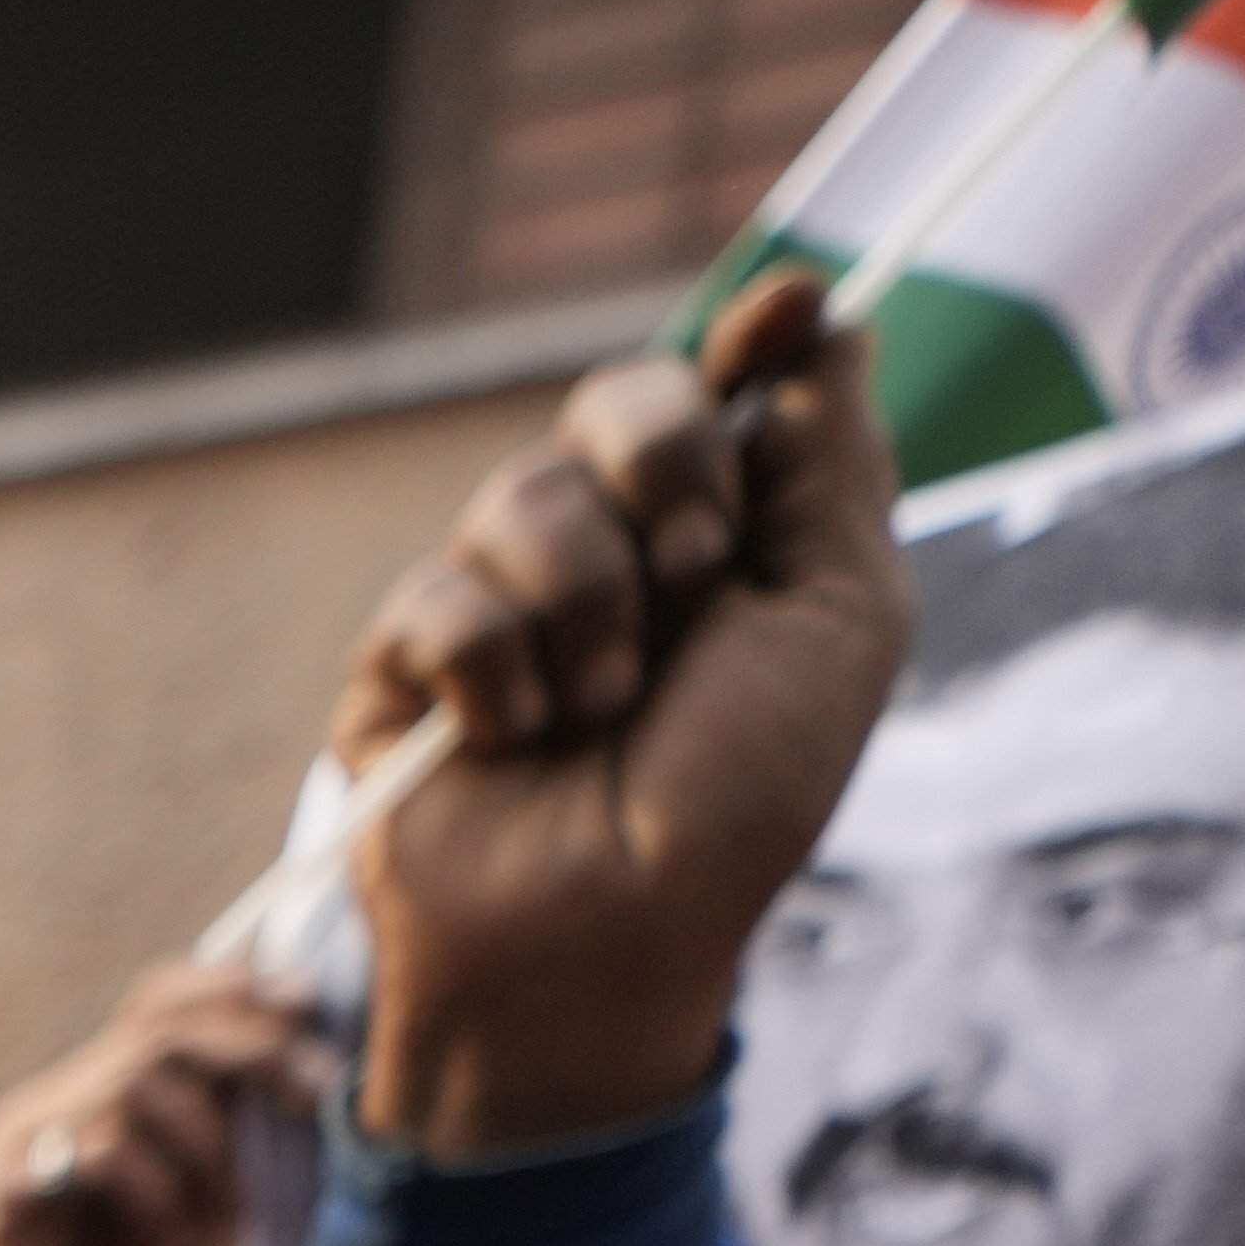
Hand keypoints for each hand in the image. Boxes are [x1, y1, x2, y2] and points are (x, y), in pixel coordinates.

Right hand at [0, 959, 320, 1245]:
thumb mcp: (209, 1205)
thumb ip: (233, 1132)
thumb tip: (314, 1058)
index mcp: (95, 1099)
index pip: (158, 1002)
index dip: (235, 987)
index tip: (313, 1001)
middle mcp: (45, 1107)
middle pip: (155, 1028)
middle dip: (252, 1050)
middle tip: (319, 1089)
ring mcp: (9, 1148)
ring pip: (130, 1086)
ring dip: (202, 1147)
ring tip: (222, 1214)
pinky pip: (90, 1152)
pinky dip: (150, 1192)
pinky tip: (166, 1245)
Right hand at [340, 280, 904, 1161]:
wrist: (606, 933)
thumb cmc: (738, 803)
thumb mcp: (841, 626)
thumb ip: (837, 474)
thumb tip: (830, 328)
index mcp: (720, 533)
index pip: (721, 387)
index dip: (748, 337)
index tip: (784, 311)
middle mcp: (612, 550)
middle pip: (616, 401)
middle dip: (663, 469)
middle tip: (694, 573)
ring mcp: (502, 602)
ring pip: (518, 498)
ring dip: (584, 604)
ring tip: (603, 707)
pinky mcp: (403, 665)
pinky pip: (435, 598)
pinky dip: (492, 671)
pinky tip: (511, 742)